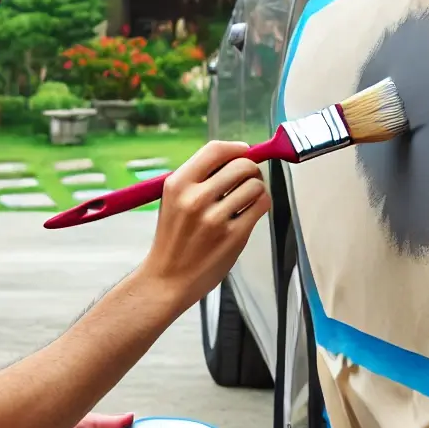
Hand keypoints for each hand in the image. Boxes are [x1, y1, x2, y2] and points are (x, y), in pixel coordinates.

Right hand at [144, 140, 270, 307]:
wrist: (167, 279)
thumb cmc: (173, 239)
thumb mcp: (173, 201)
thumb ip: (198, 179)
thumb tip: (235, 156)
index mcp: (177, 185)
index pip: (215, 150)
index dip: (236, 148)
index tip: (244, 152)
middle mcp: (195, 198)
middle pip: (241, 165)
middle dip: (250, 169)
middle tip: (247, 179)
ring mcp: (215, 218)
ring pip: (255, 184)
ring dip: (256, 189)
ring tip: (246, 200)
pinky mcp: (233, 236)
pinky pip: (261, 205)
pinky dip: (261, 204)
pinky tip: (250, 211)